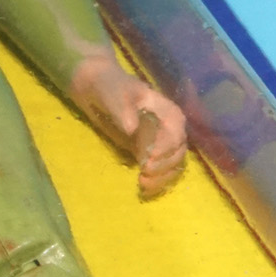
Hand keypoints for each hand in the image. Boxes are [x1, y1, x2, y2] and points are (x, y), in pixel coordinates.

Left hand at [69, 52, 187, 197]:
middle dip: (164, 167)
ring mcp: (161, 144)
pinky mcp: (149, 155)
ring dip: (161, 179)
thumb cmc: (110, 87)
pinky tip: (143, 188)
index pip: (176, 135)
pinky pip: (160, 172)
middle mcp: (170, 129)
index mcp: (168, 112)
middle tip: (144, 174)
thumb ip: (124, 111)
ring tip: (142, 184)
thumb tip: (132, 129)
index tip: (148, 159)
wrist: (97, 90)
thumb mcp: (115, 94)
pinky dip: (155, 182)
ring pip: (172, 167)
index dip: (166, 149)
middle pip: (178, 154)